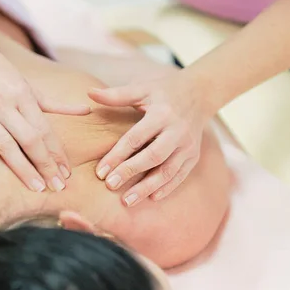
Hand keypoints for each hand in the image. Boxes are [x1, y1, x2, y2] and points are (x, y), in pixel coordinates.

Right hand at [0, 44, 90, 191]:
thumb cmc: (1, 73)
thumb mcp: (30, 86)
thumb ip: (57, 104)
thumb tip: (86, 110)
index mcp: (23, 97)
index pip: (44, 130)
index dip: (57, 153)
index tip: (67, 173)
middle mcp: (4, 106)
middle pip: (29, 140)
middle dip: (45, 165)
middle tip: (57, 187)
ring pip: (4, 144)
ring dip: (22, 168)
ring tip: (36, 186)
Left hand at [88, 68, 210, 206]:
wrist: (199, 94)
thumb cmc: (164, 91)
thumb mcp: (142, 88)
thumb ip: (117, 95)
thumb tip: (89, 93)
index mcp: (162, 114)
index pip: (135, 138)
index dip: (116, 155)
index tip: (100, 171)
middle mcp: (177, 131)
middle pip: (153, 156)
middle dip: (130, 172)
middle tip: (110, 186)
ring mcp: (188, 146)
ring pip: (168, 171)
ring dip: (147, 187)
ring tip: (127, 201)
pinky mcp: (194, 156)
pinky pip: (180, 176)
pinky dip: (167, 188)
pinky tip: (151, 198)